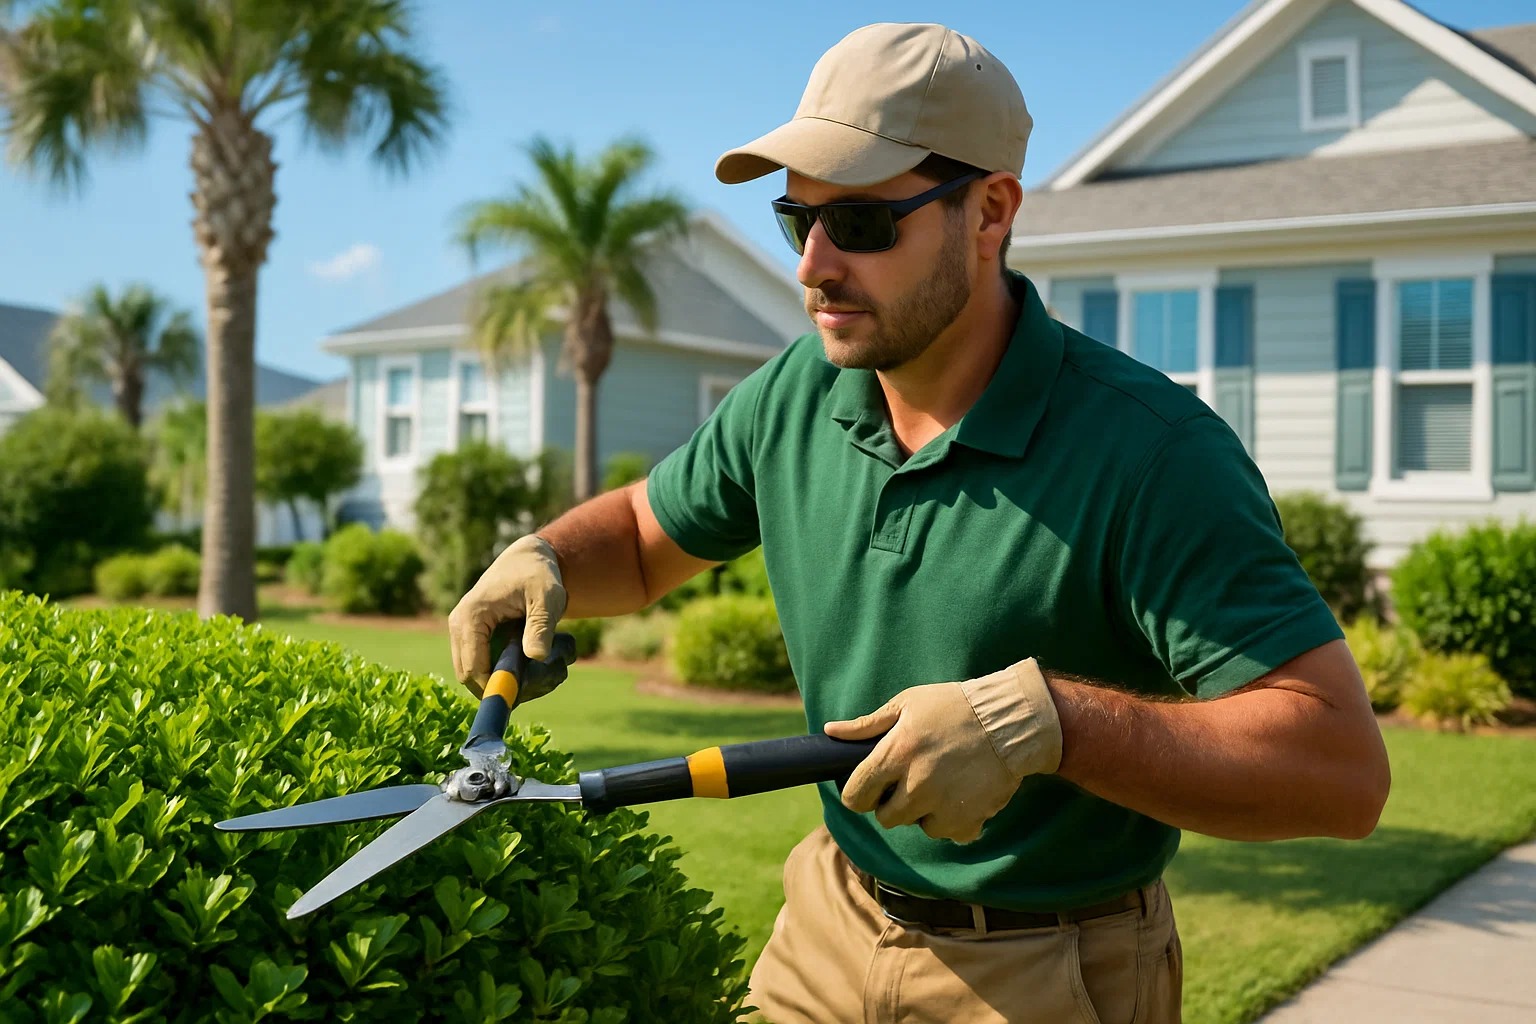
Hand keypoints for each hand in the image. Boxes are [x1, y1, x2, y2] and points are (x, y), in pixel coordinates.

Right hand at [449, 534, 567, 697]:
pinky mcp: (468, 637)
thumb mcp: (547, 598)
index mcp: (471, 616)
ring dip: (498, 680)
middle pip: (469, 676)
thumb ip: (541, 626)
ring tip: (532, 672)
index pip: (474, 668)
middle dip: (498, 686)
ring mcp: (460, 632)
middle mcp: (458, 625)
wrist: (528, 561)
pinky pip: (478, 666)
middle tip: (533, 684)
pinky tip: (524, 664)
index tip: (525, 692)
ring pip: (472, 674)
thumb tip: (536, 657)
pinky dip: (498, 671)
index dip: (496, 686)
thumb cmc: (538, 576)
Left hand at [823, 659, 1062, 842]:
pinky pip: (948, 833)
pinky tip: (961, 793)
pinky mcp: (967, 820)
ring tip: (940, 783)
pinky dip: (952, 819)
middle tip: (909, 781)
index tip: (867, 788)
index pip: (856, 795)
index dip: (857, 793)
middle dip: (892, 803)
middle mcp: (917, 785)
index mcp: (897, 754)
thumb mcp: (908, 703)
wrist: (1011, 721)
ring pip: (917, 826)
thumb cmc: (954, 706)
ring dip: (923, 811)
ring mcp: (943, 806)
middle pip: (886, 817)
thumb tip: (831, 732)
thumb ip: (867, 725)